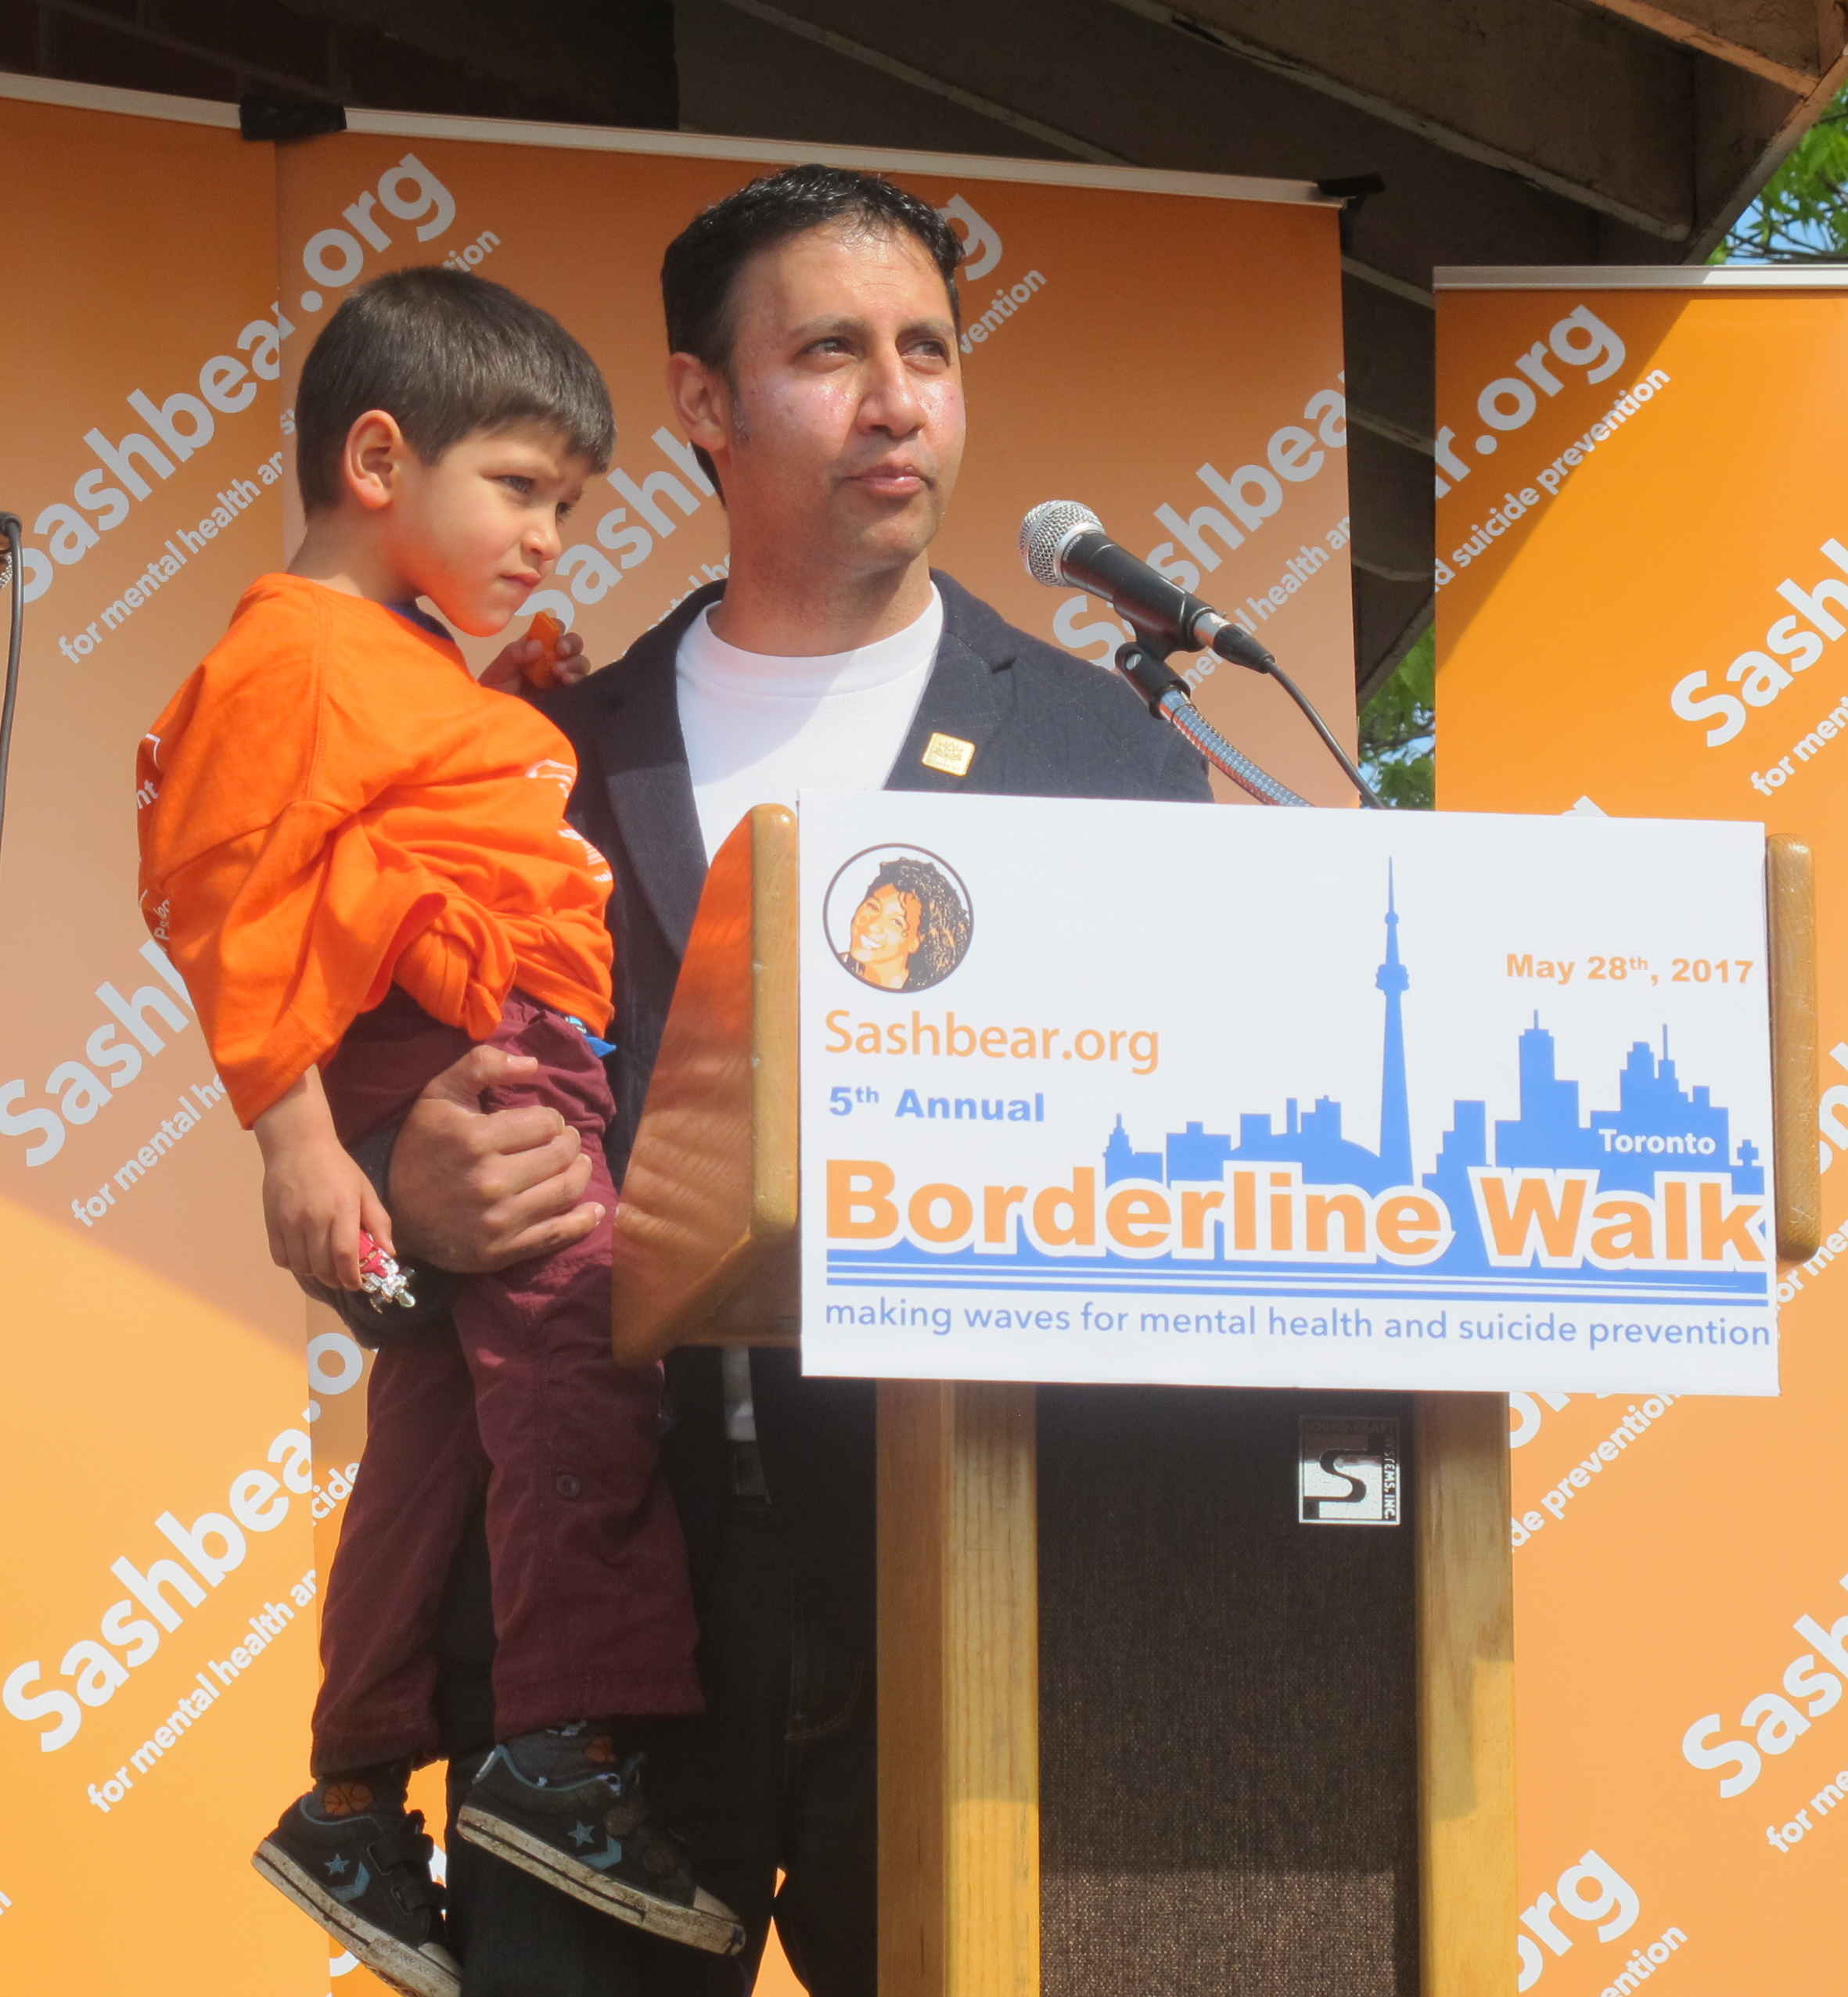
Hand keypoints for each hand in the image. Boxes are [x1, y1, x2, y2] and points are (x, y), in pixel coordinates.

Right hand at [263, 1134, 395, 1290]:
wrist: (297, 1146)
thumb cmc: (337, 1168)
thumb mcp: (364, 1190)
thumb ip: (378, 1221)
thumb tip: (389, 1252)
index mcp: (342, 1209)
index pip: (345, 1255)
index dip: (351, 1276)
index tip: (357, 1284)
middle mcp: (314, 1219)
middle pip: (322, 1266)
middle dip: (335, 1280)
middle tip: (343, 1278)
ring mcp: (290, 1222)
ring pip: (301, 1266)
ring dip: (315, 1274)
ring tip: (325, 1268)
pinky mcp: (272, 1223)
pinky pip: (281, 1258)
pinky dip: (293, 1265)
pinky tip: (304, 1257)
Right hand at [387, 1044, 602, 1272]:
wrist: (396, 1212)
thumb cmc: (421, 1146)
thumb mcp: (440, 1095)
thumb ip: (482, 1065)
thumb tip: (533, 1063)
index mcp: (476, 1140)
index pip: (547, 1123)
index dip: (552, 1120)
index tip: (544, 1124)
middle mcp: (490, 1182)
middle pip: (561, 1155)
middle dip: (569, 1143)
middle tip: (565, 1141)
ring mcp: (498, 1220)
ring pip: (565, 1191)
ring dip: (581, 1172)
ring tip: (577, 1164)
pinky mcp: (503, 1251)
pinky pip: (557, 1235)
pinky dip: (583, 1221)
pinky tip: (594, 1210)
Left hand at [479, 626, 590, 690]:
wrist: (493, 723)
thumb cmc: (494, 693)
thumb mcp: (499, 670)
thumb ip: (514, 653)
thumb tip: (537, 645)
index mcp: (536, 649)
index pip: (553, 631)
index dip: (557, 628)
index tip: (552, 635)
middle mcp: (552, 662)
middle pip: (574, 645)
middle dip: (571, 644)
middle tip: (560, 651)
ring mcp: (561, 681)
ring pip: (581, 664)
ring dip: (574, 664)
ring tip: (559, 674)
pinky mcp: (568, 699)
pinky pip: (583, 687)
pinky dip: (579, 681)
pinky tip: (568, 684)